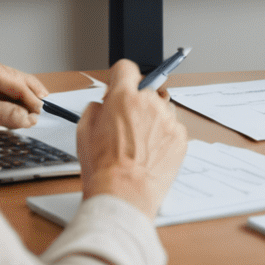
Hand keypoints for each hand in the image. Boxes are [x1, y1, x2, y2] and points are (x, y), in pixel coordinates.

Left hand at [0, 59, 47, 134]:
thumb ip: (0, 114)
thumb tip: (26, 117)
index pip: (20, 84)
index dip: (31, 100)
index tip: (38, 116)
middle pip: (23, 84)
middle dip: (31, 100)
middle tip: (38, 117)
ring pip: (17, 93)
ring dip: (23, 106)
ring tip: (28, 121)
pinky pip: (8, 100)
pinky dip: (14, 110)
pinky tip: (16, 121)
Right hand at [78, 59, 188, 219]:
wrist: (123, 196)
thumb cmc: (103, 169)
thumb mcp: (84, 132)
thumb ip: (96, 108)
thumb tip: (104, 103)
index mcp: (124, 97)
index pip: (126, 68)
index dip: (119, 78)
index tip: (119, 86)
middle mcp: (149, 103)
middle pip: (145, 90)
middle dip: (135, 103)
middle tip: (125, 126)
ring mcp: (168, 120)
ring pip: (160, 109)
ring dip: (151, 120)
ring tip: (138, 145)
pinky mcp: (180, 137)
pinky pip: (171, 128)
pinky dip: (163, 137)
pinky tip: (149, 154)